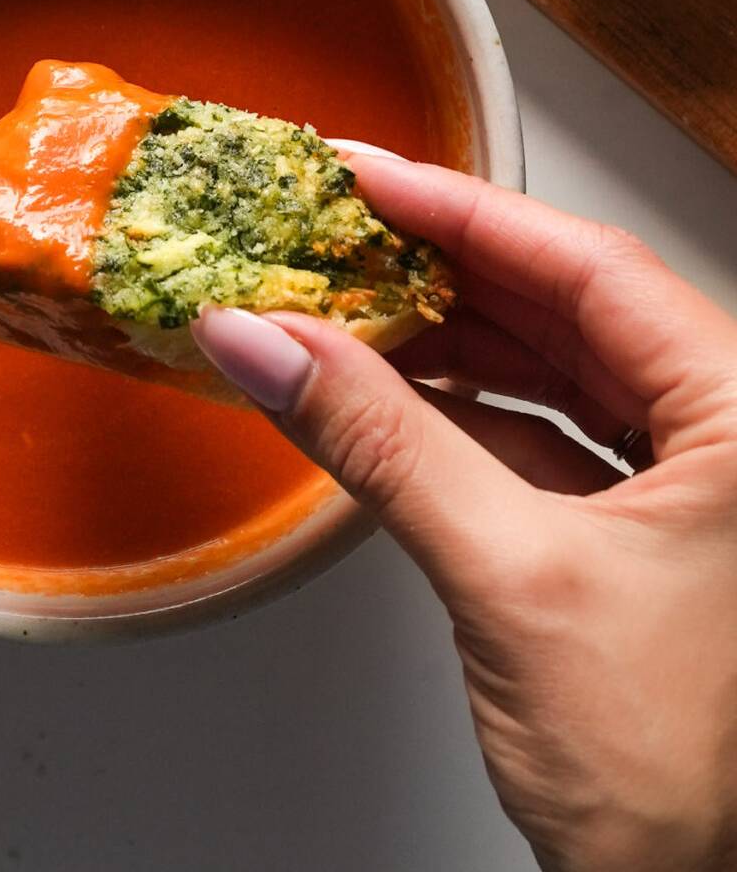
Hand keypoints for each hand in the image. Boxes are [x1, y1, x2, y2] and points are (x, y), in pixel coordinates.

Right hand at [193, 156, 736, 871]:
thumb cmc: (685, 780)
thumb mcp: (507, 575)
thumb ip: (377, 443)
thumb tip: (268, 345)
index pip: (588, 268)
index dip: (462, 212)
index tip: (367, 178)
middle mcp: (733, 436)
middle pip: (566, 310)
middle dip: (441, 273)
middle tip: (338, 237)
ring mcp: (693, 486)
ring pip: (551, 374)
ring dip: (442, 346)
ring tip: (345, 313)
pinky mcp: (640, 535)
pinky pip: (540, 440)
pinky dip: (458, 418)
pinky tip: (389, 401)